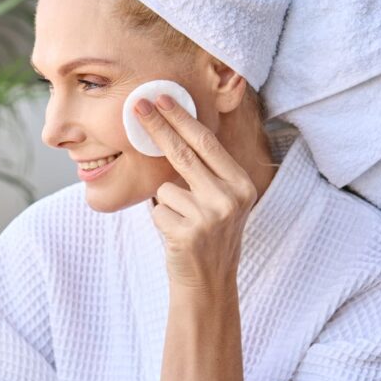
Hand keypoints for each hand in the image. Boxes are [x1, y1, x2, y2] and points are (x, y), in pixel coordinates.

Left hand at [133, 95, 257, 290]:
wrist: (208, 282)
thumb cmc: (206, 234)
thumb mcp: (218, 200)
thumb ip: (204, 171)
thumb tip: (171, 130)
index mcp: (241, 183)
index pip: (206, 143)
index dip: (181, 119)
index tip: (162, 98)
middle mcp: (231, 197)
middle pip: (184, 152)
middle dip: (158, 126)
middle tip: (138, 104)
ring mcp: (211, 216)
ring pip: (165, 187)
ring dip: (165, 203)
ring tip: (183, 223)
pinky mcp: (188, 233)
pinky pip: (157, 210)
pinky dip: (161, 220)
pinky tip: (177, 235)